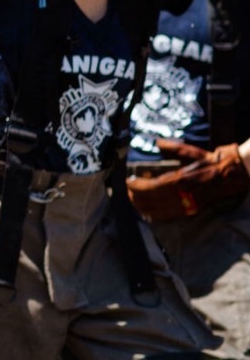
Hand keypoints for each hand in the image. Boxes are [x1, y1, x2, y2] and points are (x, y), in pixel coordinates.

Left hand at [125, 138, 249, 221]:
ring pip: (157, 211)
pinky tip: (148, 212)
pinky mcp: (192, 211)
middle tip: (127, 191)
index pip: (149, 187)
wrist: (233, 175)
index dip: (136, 186)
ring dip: (142, 207)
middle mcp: (181, 195)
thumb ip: (173, 148)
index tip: (128, 181)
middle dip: (135, 197)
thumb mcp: (192, 152)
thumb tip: (157, 143)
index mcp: (179, 180)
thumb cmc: (212, 162)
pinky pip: (169, 217)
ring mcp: (186, 205)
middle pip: (150, 201)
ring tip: (134, 201)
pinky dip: (155, 215)